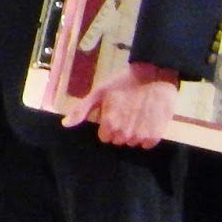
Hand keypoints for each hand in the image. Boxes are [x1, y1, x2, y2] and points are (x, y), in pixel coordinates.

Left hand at [61, 60, 178, 147]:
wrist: (154, 77)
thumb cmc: (124, 82)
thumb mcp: (99, 91)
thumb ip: (81, 110)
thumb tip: (65, 124)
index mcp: (110, 124)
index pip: (104, 137)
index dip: (106, 126)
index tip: (112, 114)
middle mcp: (125, 133)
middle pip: (117, 140)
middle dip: (118, 130)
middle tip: (124, 113)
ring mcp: (141, 136)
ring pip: (132, 142)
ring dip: (132, 133)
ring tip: (135, 115)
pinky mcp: (156, 135)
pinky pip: (146, 144)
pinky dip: (145, 136)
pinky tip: (145, 121)